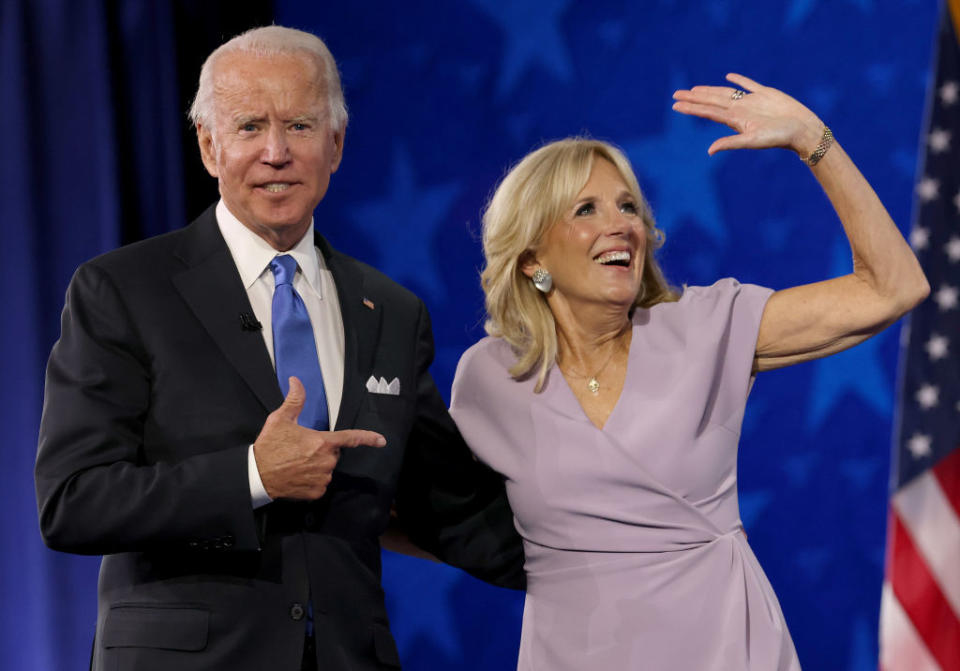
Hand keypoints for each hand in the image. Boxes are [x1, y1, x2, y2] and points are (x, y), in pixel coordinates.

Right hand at [253, 377, 385, 499]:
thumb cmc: (270, 446)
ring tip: (296, 463)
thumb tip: (296, 381)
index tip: (381, 440)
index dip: (368, 438)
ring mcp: (322, 478)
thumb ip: (294, 400)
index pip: (350, 438)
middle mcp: (326, 461)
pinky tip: (297, 475)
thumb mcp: (280, 419)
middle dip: (322, 450)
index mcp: (322, 442)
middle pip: (332, 453)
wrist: (257, 475)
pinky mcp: (316, 492)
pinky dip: (312, 480)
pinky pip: (320, 484)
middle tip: (301, 449)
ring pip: (327, 469)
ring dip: (317, 466)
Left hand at [672, 73, 824, 157]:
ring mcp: (752, 101)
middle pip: (712, 101)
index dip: (691, 108)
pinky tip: (729, 76)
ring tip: (695, 89)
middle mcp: (740, 110)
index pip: (708, 112)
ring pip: (725, 93)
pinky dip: (739, 80)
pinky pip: (749, 84)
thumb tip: (709, 151)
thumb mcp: (753, 141)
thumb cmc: (779, 137)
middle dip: (693, 98)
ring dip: (710, 90)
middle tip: (676, 95)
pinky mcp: (766, 94)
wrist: (802, 130)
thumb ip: (731, 143)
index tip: (675, 105)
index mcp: (735, 119)